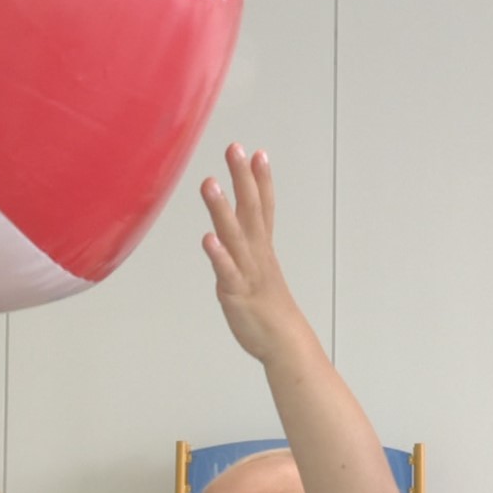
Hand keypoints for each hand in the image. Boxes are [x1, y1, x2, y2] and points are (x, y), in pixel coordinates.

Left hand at [200, 143, 313, 363]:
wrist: (285, 344)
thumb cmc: (269, 309)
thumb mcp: (257, 271)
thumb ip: (243, 249)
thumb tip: (227, 231)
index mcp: (262, 248)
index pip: (265, 208)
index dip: (262, 180)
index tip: (257, 152)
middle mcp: (257, 255)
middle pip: (251, 210)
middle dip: (243, 179)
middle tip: (235, 148)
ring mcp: (248, 272)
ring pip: (235, 236)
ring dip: (222, 209)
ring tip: (209, 182)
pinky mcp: (237, 294)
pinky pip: (227, 272)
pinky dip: (218, 255)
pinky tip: (207, 238)